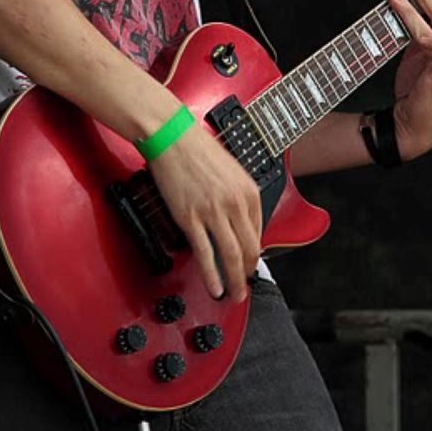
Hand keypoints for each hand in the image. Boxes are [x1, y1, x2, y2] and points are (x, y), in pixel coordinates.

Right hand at [148, 121, 261, 302]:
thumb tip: (238, 222)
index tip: (250, 264)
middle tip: (245, 287)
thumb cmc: (197, 148)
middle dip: (249, 274)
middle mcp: (235, 202)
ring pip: (231, 256)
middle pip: (249, 249)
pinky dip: (212, 275)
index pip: (259, 232)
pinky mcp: (191, 218)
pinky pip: (205, 253)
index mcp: (248, 190)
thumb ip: (238, 196)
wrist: (172, 135)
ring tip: (233, 294)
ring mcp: (213, 212)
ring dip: (235, 281)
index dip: (255, 254)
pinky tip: (215, 286)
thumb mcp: (230, 170)